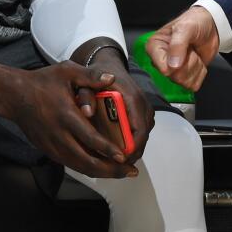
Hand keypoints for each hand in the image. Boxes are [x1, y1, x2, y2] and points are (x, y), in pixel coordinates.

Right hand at [0, 61, 133, 178]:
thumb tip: (112, 78)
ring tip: (120, 173)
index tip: (124, 157)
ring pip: (78, 166)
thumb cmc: (42, 81)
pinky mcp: (47, 150)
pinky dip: (87, 168)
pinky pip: (70, 164)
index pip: (90, 139)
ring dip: (100, 172)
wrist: (14, 95)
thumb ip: (90, 75)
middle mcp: (58, 134)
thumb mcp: (66, 71)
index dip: (108, 150)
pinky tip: (101, 167)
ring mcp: (51, 145)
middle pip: (86, 161)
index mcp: (66, 115)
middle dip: (110, 170)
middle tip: (129, 172)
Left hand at [85, 48, 155, 166]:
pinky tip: (118, 149)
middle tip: (115, 167)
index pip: (139, 129)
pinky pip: (142, 130)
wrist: (109, 64)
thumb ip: (86, 95)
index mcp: (132, 98)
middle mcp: (143, 103)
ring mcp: (145, 108)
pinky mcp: (143, 111)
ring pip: (144, 134)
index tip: (120, 160)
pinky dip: (133, 141)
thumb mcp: (87, 82)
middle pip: (143, 136)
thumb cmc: (98, 74)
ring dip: (133, 148)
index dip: (132, 148)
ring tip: (116, 161)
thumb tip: (86, 112)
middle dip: (132, 153)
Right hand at [145, 7, 219, 90]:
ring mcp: (173, 70)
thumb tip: (172, 65)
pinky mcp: (185, 75)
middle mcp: (161, 60)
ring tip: (193, 53)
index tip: (184, 50)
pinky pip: (193, 84)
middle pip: (174, 76)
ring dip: (195, 67)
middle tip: (190, 49)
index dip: (175, 62)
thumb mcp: (185, 27)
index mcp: (155, 47)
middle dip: (188, 62)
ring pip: (183, 81)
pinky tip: (197, 61)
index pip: (161, 66)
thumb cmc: (195, 22)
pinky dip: (200, 73)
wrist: (211, 26)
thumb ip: (178, 44)